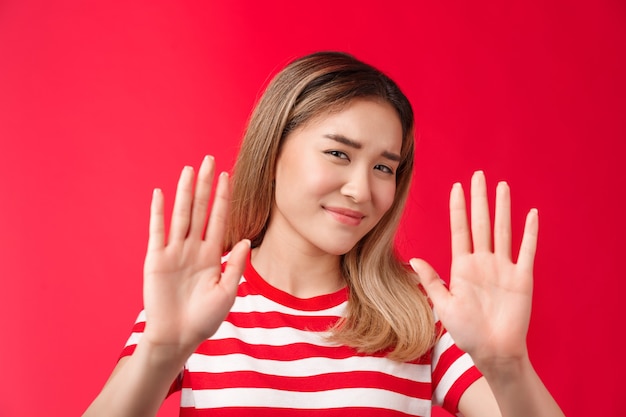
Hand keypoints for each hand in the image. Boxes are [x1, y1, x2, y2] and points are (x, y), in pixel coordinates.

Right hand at [142, 156, 249, 355]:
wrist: (178, 337)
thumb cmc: (204, 319)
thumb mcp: (227, 292)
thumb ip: (235, 265)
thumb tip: (245, 239)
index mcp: (211, 255)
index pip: (218, 219)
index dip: (223, 197)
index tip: (227, 176)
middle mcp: (193, 248)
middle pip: (199, 209)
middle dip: (205, 185)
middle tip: (208, 160)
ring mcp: (174, 252)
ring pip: (180, 215)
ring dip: (184, 192)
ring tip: (189, 170)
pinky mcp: (156, 259)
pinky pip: (157, 231)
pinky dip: (158, 212)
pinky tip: (161, 193)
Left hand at [410, 171, 537, 366]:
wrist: (493, 352)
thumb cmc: (467, 332)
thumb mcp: (444, 305)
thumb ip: (432, 281)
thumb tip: (413, 259)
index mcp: (462, 267)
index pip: (460, 230)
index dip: (458, 209)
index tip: (456, 187)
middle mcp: (483, 262)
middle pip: (481, 223)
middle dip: (479, 199)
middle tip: (478, 175)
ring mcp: (503, 268)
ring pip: (502, 231)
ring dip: (503, 208)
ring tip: (501, 186)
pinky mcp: (521, 278)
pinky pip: (526, 250)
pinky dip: (529, 233)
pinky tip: (531, 214)